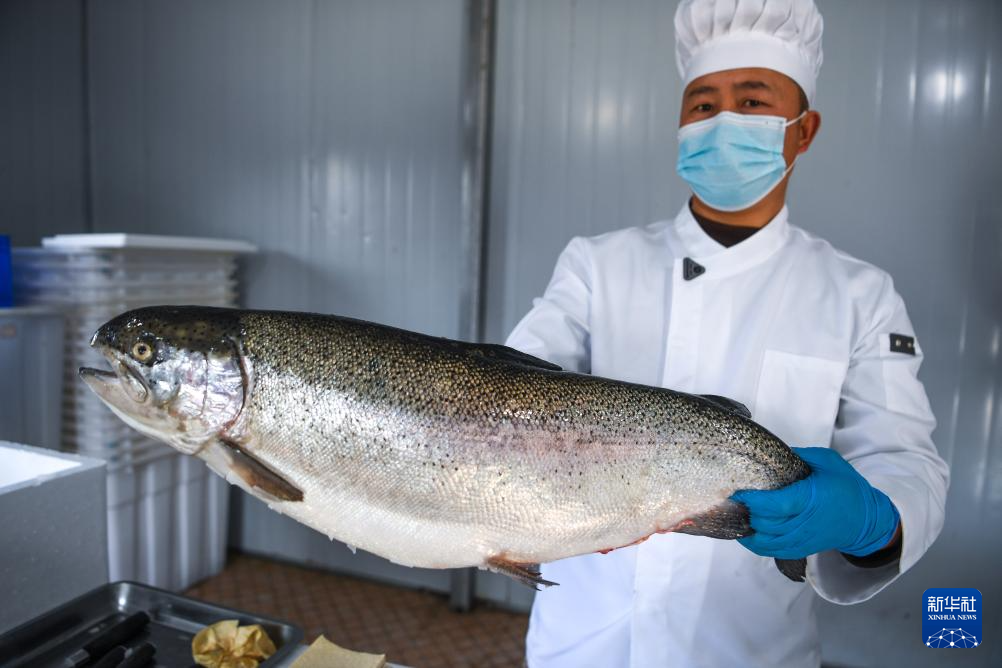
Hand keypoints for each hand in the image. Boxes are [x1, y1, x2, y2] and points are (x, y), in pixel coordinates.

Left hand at [730, 447, 899, 559]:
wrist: (866, 520)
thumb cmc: (848, 488)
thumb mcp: (828, 461)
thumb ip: (801, 455)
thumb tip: (775, 453)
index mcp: (809, 499)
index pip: (774, 505)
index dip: (752, 501)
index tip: (739, 492)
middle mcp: (803, 522)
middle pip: (765, 524)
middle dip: (747, 512)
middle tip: (736, 500)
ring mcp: (801, 539)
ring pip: (765, 541)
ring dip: (748, 529)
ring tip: (738, 515)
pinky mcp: (801, 548)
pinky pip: (772, 551)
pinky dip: (756, 544)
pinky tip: (748, 532)